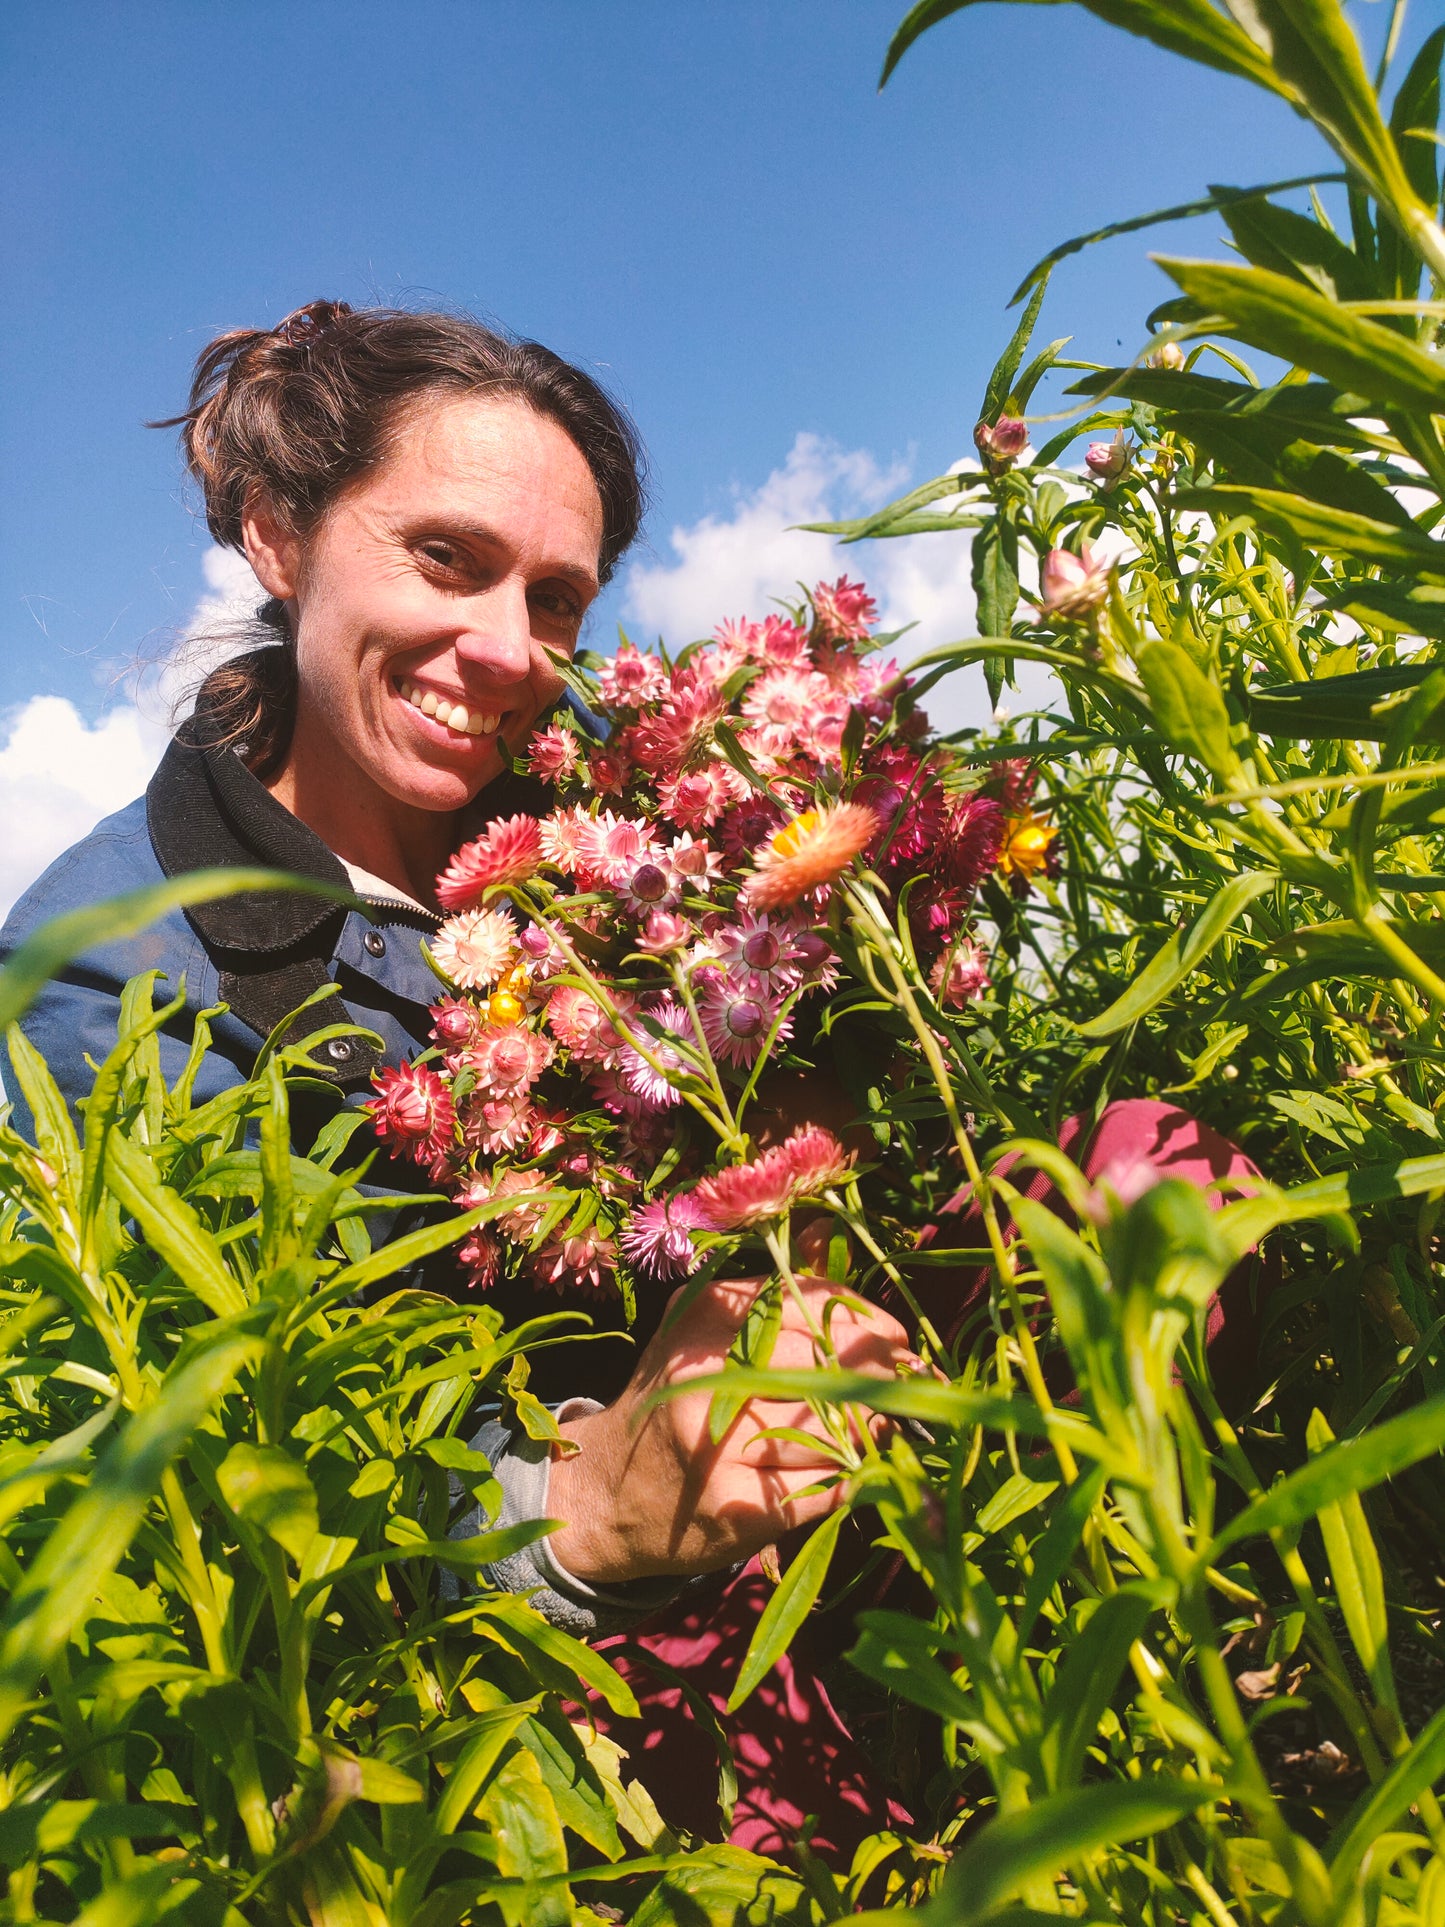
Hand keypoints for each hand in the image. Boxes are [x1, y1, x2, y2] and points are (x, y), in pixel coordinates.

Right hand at [546, 1266, 917, 1585]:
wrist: (604, 1494)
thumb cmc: (674, 1402)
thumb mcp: (706, 1332)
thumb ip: (773, 1290)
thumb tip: (828, 1227)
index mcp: (706, 1316)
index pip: (817, 1305)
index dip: (872, 1325)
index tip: (900, 1342)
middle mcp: (708, 1373)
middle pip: (834, 1367)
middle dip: (884, 1379)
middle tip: (906, 1388)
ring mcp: (718, 1444)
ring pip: (838, 1430)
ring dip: (870, 1432)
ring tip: (870, 1430)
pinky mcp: (735, 1507)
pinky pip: (827, 1485)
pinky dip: (849, 1477)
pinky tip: (844, 1470)